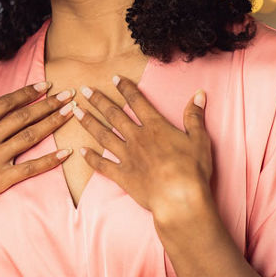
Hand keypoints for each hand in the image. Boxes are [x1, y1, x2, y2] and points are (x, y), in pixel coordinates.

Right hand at [0, 83, 73, 241]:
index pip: (5, 104)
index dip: (27, 93)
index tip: (44, 85)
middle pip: (23, 116)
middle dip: (48, 103)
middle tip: (69, 94)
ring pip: (30, 136)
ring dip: (53, 123)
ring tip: (71, 114)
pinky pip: (29, 168)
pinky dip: (50, 160)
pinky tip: (66, 153)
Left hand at [73, 76, 212, 228]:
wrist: (178, 197)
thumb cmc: (192, 169)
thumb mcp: (199, 139)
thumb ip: (195, 116)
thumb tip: (199, 94)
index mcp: (155, 127)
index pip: (137, 102)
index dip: (125, 88)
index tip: (114, 78)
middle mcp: (137, 138)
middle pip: (114, 115)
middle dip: (98, 100)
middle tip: (84, 90)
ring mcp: (127, 156)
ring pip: (103, 135)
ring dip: (88, 122)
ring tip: (75, 112)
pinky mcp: (122, 175)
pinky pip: (102, 165)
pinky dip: (91, 158)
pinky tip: (81, 151)